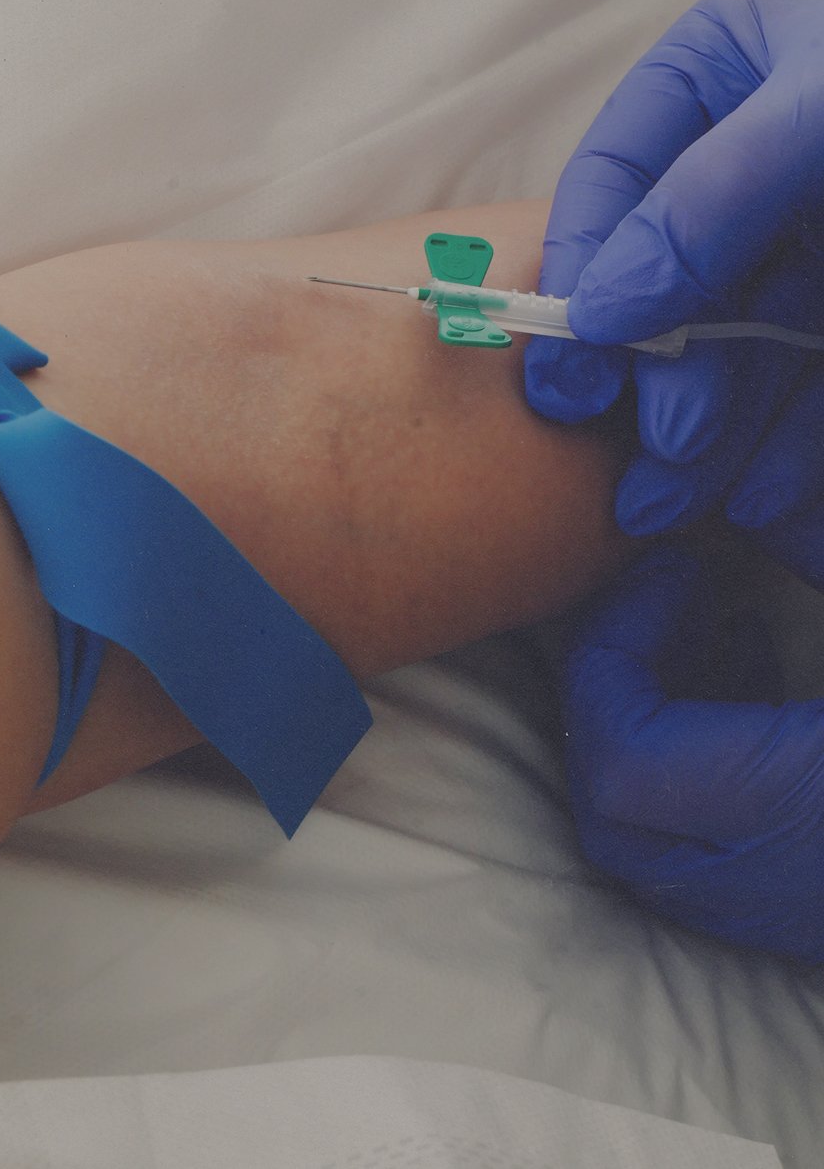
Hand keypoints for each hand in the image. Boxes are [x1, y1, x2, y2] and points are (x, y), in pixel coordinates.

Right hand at [525, 0, 823, 537]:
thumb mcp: (823, 110)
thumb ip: (706, 201)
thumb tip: (599, 316)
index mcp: (721, 73)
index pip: (611, 176)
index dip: (578, 269)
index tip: (570, 357)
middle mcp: (745, 162)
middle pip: (660, 281)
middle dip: (656, 374)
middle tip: (651, 447)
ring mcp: (796, 243)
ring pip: (724, 347)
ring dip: (702, 431)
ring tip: (675, 504)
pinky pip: (793, 383)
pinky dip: (776, 444)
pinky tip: (755, 499)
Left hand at [564, 542, 823, 962]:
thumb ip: (818, 548)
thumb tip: (740, 497)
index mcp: (800, 813)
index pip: (622, 758)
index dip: (617, 650)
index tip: (671, 571)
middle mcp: (772, 884)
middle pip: (609, 801)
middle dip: (611, 684)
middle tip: (669, 593)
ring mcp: (781, 913)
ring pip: (641, 835)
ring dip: (642, 722)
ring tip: (709, 623)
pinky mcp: (800, 916)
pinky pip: (694, 849)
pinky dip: (688, 764)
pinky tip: (750, 679)